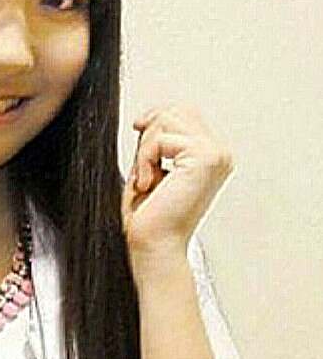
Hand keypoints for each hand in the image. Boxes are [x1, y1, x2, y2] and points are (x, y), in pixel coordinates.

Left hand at [121, 104, 233, 276]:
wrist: (155, 247)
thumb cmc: (152, 220)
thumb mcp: (153, 169)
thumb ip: (157, 141)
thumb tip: (147, 117)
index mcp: (212, 156)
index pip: (183, 113)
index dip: (155, 121)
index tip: (139, 133)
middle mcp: (219, 154)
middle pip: (175, 111)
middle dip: (149, 136)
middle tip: (145, 171)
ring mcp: (215, 154)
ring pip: (166, 120)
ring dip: (145, 151)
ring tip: (148, 180)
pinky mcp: (204, 158)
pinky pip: (160, 138)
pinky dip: (144, 160)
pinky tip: (150, 184)